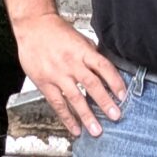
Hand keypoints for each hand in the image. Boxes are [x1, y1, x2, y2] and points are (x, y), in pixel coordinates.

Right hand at [14, 14, 126, 138]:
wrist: (33, 26)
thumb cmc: (56, 31)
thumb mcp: (79, 38)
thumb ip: (91, 54)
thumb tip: (105, 70)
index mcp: (82, 51)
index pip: (103, 67)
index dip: (115, 82)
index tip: (123, 95)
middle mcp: (71, 63)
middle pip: (91, 85)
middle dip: (105, 102)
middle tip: (115, 116)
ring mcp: (57, 74)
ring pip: (75, 98)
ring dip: (87, 115)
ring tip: (96, 130)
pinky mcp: (44, 83)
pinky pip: (58, 103)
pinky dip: (67, 117)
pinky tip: (75, 128)